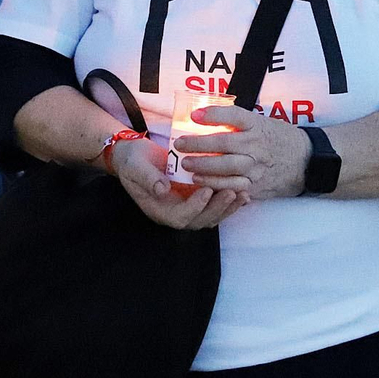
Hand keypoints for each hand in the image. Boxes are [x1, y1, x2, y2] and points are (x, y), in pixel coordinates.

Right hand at [109, 135, 247, 229]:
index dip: (194, 207)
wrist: (136, 157)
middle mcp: (175, 213)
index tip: (206, 190)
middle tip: (231, 191)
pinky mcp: (196, 199)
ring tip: (242, 192)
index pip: (180, 217)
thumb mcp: (136, 167)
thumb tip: (162, 189)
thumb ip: (148, 178)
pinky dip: (230, 201)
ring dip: (228, 206)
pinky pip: (215, 205)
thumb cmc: (134, 162)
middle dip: (217, 208)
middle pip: (200, 220)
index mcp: (159, 210)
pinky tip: (244, 192)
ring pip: (211, 215)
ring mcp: (187, 207)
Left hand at [177, 105, 313, 200]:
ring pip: (226, 167)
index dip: (213, 115)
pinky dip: (214, 184)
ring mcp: (257, 167)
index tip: (194, 115)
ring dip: (203, 167)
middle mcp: (257, 145)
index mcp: (257, 125)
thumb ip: (238, 122)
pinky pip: (232, 186)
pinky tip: (200, 182)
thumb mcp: (262, 122)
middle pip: (224, 144)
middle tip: (180, 145)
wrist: (305, 161)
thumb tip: (207, 115)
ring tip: (186, 164)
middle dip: (199, 145)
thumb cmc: (279, 138)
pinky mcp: (256, 185)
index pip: (233, 116)